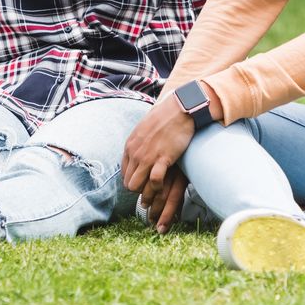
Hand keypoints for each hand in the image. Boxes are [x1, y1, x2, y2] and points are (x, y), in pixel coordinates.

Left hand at [121, 95, 196, 231]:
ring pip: (137, 186)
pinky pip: (154, 181)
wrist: (180, 108)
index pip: (125, 175)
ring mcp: (148, 156)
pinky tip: (164, 186)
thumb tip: (137, 155)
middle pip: (130, 184)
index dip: (134, 183)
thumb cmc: (165, 119)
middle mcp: (135, 153)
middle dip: (140, 192)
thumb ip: (138, 144)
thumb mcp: (143, 130)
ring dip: (147, 194)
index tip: (144, 186)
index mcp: (130, 147)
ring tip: (156, 196)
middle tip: (151, 195)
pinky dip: (158, 188)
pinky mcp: (163, 158)